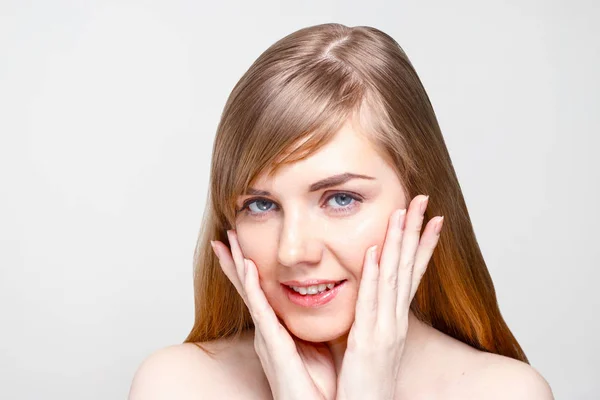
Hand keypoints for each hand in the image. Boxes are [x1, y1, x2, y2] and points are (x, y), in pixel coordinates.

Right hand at [211, 231, 336, 399]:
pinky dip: (253, 289)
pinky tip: (249, 270)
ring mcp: (267, 336)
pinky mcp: (272, 346)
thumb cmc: (317, 384)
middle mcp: (268, 330)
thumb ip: (313, 325)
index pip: (261, 290)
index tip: (242, 243)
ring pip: (250, 293)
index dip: (250, 266)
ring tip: (227, 242)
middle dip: (236, 260)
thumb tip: (325, 301)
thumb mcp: (316, 344)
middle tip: (225, 235)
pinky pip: (261, 312)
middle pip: (248, 287)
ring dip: (239, 266)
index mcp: (278, 329)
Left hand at [336, 195, 443, 399]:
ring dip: (398, 243)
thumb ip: (372, 323)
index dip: (423, 245)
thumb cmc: (365, 386)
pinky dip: (373, 275)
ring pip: (393, 278)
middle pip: (408, 268)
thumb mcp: (372, 348)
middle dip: (416, 231)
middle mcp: (396, 322)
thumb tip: (369, 303)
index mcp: (396, 321)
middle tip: (423, 199)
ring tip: (403, 211)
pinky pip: (370, 302)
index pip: (413, 275)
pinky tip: (373, 251)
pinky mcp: (367, 343)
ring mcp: (385, 331)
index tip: (432, 219)